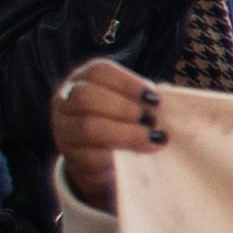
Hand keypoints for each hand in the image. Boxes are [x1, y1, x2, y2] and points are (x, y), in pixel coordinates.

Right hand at [54, 55, 167, 208]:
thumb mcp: (131, 103)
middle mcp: (65, 101)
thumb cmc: (122, 122)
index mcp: (83, 79)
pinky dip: (122, 152)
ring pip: (88, 126)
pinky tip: (143, 151)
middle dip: (124, 107)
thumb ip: (144, 96)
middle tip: (151, 119)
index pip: (98, 71)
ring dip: (126, 131)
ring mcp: (64, 130)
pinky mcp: (72, 157)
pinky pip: (92, 154)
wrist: (105, 161)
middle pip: (86, 96)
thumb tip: (167, 91)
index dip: (128, 83)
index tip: (154, 98)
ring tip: (152, 136)